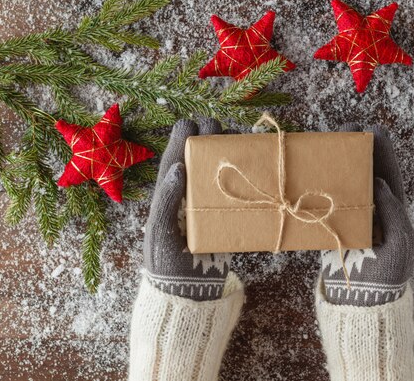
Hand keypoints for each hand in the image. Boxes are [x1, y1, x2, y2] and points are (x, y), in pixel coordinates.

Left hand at [143, 118, 235, 300]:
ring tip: (237, 137)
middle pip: (198, 160)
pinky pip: (235, 192)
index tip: (192, 122)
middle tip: (217, 124)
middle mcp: (188, 195)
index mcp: (168, 195)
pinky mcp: (226, 217)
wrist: (189, 292)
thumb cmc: (166, 262)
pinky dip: (245, 177)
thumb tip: (178, 167)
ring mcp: (208, 205)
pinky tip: (255, 166)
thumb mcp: (159, 231)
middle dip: (207, 139)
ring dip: (226, 153)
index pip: (174, 159)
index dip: (182, 139)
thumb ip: (166, 199)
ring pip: (217, 171)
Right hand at [320, 124, 413, 306]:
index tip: (372, 129)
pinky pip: (326, 200)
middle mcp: (372, 207)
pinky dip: (318, 186)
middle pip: (364, 171)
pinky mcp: (332, 225)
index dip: (381, 150)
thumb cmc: (388, 275)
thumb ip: (394, 212)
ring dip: (335, 164)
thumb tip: (378, 183)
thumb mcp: (401, 242)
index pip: (387, 171)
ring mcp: (351, 215)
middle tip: (344, 129)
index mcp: (393, 208)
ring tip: (325, 143)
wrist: (363, 300)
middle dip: (355, 150)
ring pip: (344, 182)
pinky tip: (309, 172)